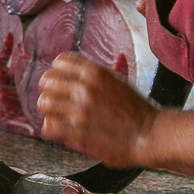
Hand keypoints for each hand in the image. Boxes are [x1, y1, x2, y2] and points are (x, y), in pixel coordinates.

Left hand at [37, 53, 155, 166]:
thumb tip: (119, 57)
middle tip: (56, 101)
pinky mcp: (77, 131)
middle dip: (50, 90)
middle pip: (47, 80)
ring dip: (48, 110)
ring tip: (56, 116)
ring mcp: (79, 110)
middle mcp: (84, 87)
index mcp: (95, 72)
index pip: (60, 61)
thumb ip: (115, 71)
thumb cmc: (139, 111)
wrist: (150, 135)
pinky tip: (59, 131)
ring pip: (44, 103)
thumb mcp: (126, 84)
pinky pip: (48, 126)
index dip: (59, 72)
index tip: (62, 82)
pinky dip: (51, 130)